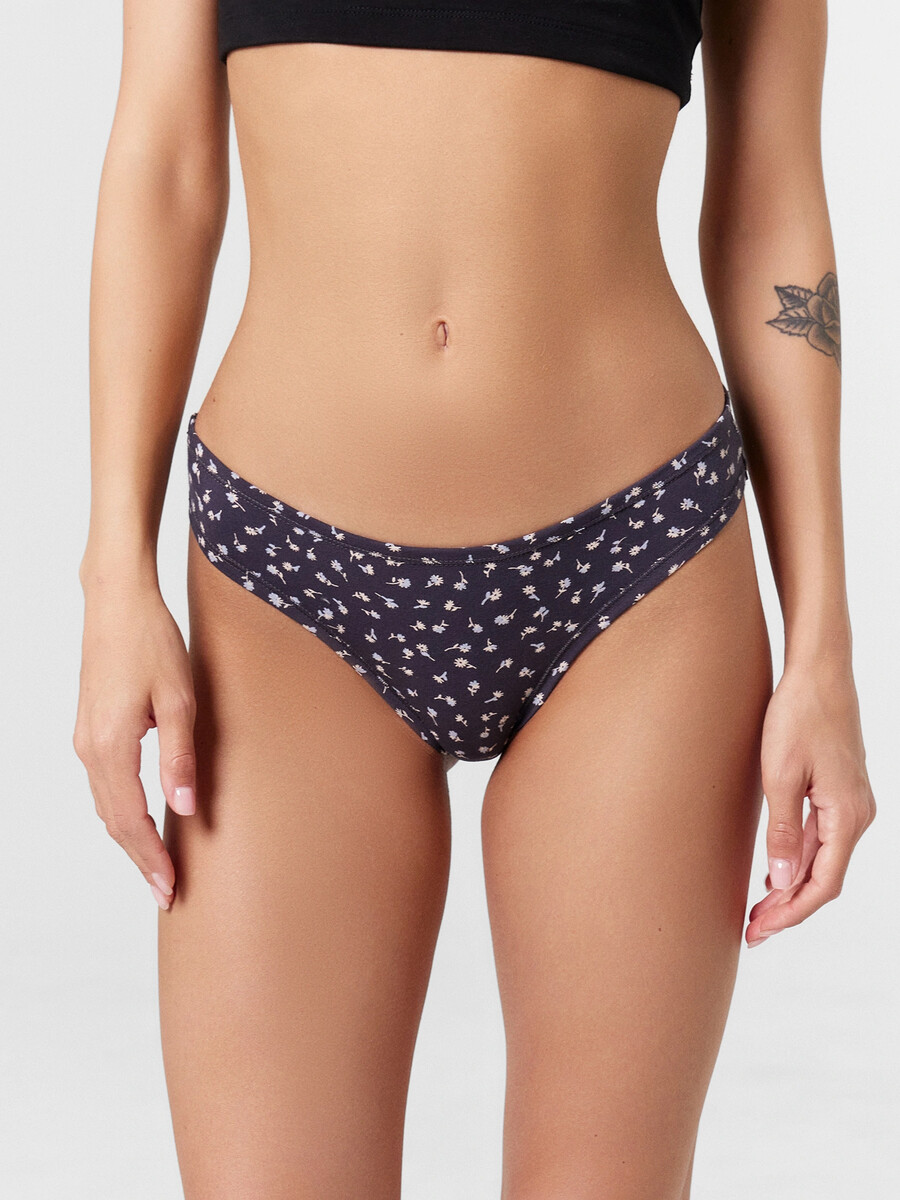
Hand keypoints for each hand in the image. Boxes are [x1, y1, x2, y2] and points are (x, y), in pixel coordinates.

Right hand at [73, 580, 196, 909]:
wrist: (116, 601)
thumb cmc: (152, 641)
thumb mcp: (179, 698)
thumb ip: (180, 756)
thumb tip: (185, 808)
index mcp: (112, 745)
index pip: (131, 819)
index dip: (151, 858)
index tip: (169, 888)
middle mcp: (90, 748)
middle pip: (114, 821)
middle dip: (140, 859)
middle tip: (166, 892)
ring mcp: (85, 738)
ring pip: (105, 806)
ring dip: (129, 839)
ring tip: (156, 866)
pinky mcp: (89, 728)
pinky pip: (103, 785)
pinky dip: (120, 812)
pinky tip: (141, 821)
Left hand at [747, 659, 875, 946]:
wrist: (818, 670)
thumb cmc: (799, 715)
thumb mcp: (781, 775)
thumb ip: (784, 830)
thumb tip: (783, 880)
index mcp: (848, 816)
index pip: (823, 884)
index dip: (791, 913)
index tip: (760, 930)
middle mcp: (857, 815)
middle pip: (825, 878)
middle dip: (789, 908)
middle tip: (751, 930)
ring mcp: (851, 803)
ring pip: (823, 859)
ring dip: (792, 886)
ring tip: (757, 910)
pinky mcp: (839, 790)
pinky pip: (822, 837)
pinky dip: (798, 859)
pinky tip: (775, 872)